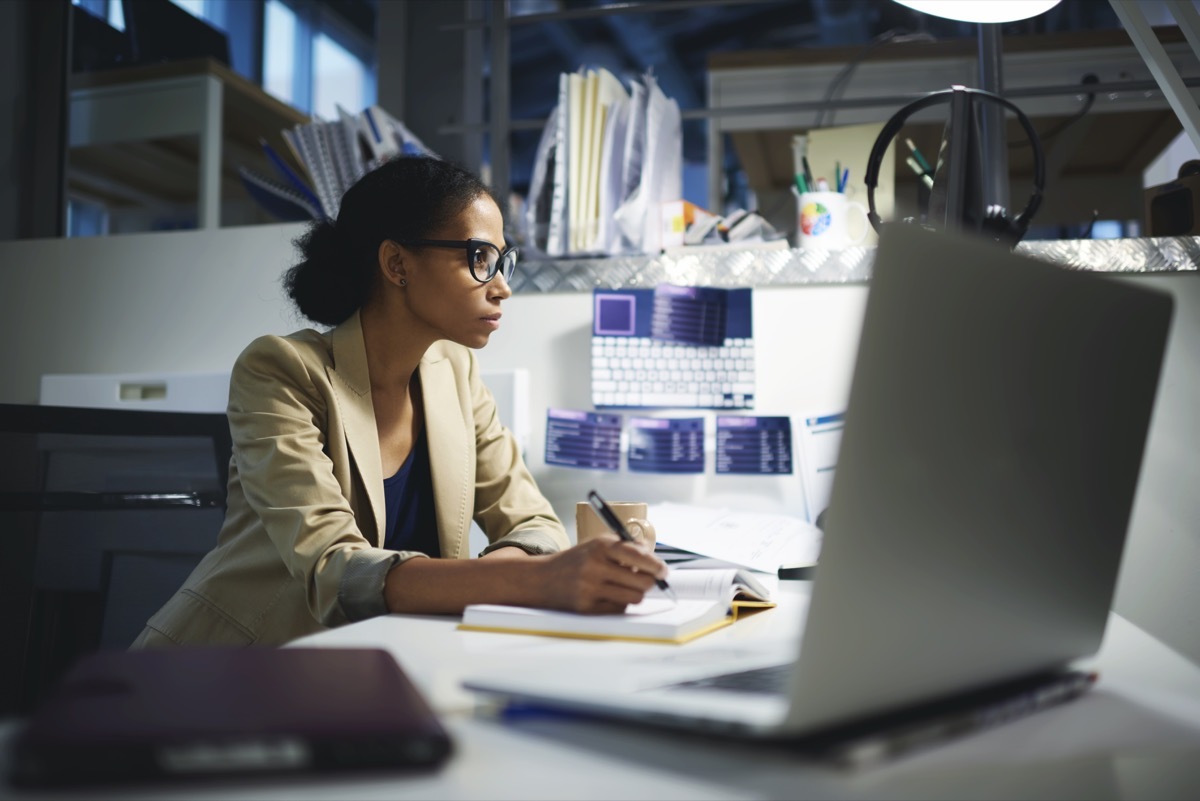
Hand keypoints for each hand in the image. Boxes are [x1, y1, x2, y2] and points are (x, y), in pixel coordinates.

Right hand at [535, 536, 668, 613]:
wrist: (541, 579)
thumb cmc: (577, 560)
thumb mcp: (598, 545)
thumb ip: (627, 548)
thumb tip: (655, 560)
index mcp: (600, 546)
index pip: (638, 556)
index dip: (656, 566)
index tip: (664, 571)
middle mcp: (594, 566)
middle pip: (642, 582)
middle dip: (649, 582)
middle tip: (647, 580)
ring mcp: (590, 588)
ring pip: (634, 598)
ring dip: (634, 594)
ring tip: (624, 586)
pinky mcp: (586, 608)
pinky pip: (619, 609)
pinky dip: (619, 603)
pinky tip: (608, 595)